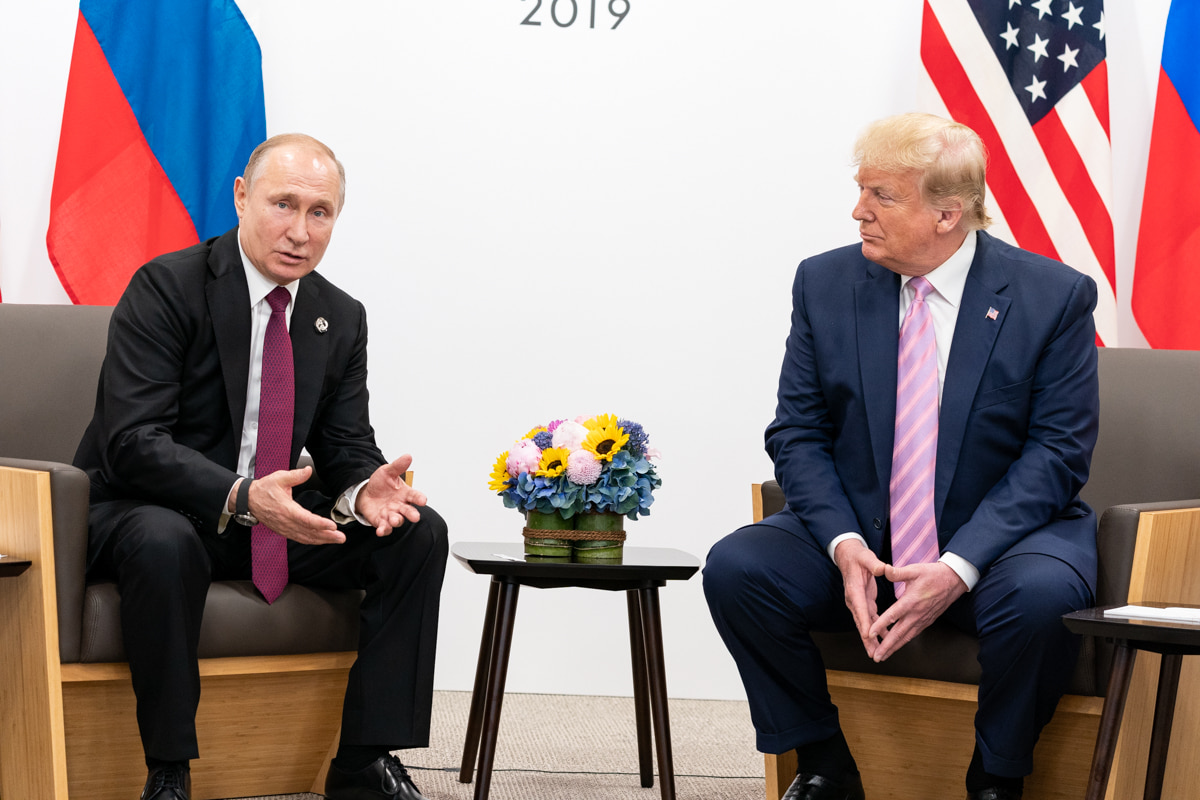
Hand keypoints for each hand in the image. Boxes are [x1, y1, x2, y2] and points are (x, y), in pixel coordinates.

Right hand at [248, 467, 344, 544]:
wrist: (249, 499)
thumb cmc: (264, 488)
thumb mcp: (279, 478)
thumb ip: (296, 475)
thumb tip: (308, 470)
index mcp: (286, 509)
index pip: (306, 519)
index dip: (320, 524)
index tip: (332, 526)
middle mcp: (286, 522)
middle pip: (308, 532)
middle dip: (326, 536)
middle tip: (341, 537)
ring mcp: (284, 528)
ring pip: (305, 537)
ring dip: (322, 540)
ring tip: (336, 539)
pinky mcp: (283, 531)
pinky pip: (299, 538)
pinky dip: (312, 541)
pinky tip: (322, 540)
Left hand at [355, 454, 426, 535]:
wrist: (366, 493)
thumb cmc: (381, 483)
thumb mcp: (388, 472)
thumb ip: (398, 466)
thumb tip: (408, 456)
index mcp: (405, 494)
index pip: (415, 496)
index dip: (420, 498)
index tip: (423, 500)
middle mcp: (400, 506)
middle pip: (409, 511)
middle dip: (412, 514)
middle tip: (415, 517)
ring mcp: (391, 514)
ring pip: (397, 520)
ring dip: (397, 521)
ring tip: (394, 520)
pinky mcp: (381, 521)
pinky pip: (384, 527)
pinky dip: (384, 530)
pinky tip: (381, 530)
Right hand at [833, 539, 887, 658]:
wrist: (849, 556)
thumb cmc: (858, 557)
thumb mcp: (867, 557)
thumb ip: (874, 564)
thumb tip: (883, 569)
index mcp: (855, 589)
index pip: (860, 609)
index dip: (864, 623)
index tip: (868, 636)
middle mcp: (854, 599)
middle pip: (860, 622)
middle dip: (866, 639)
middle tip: (873, 653)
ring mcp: (858, 602)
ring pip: (864, 624)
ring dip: (870, 639)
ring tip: (878, 653)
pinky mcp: (863, 602)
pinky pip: (870, 619)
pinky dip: (876, 630)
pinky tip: (884, 638)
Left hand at [867, 561, 966, 661]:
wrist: (953, 580)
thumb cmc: (933, 574)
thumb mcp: (914, 570)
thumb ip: (897, 572)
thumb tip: (883, 569)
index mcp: (911, 601)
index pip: (893, 615)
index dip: (880, 625)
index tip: (870, 634)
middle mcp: (917, 613)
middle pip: (899, 633)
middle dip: (886, 646)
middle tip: (876, 657)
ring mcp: (923, 619)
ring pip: (906, 637)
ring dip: (894, 648)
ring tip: (882, 656)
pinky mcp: (927, 621)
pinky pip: (913, 634)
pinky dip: (903, 642)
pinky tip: (896, 646)